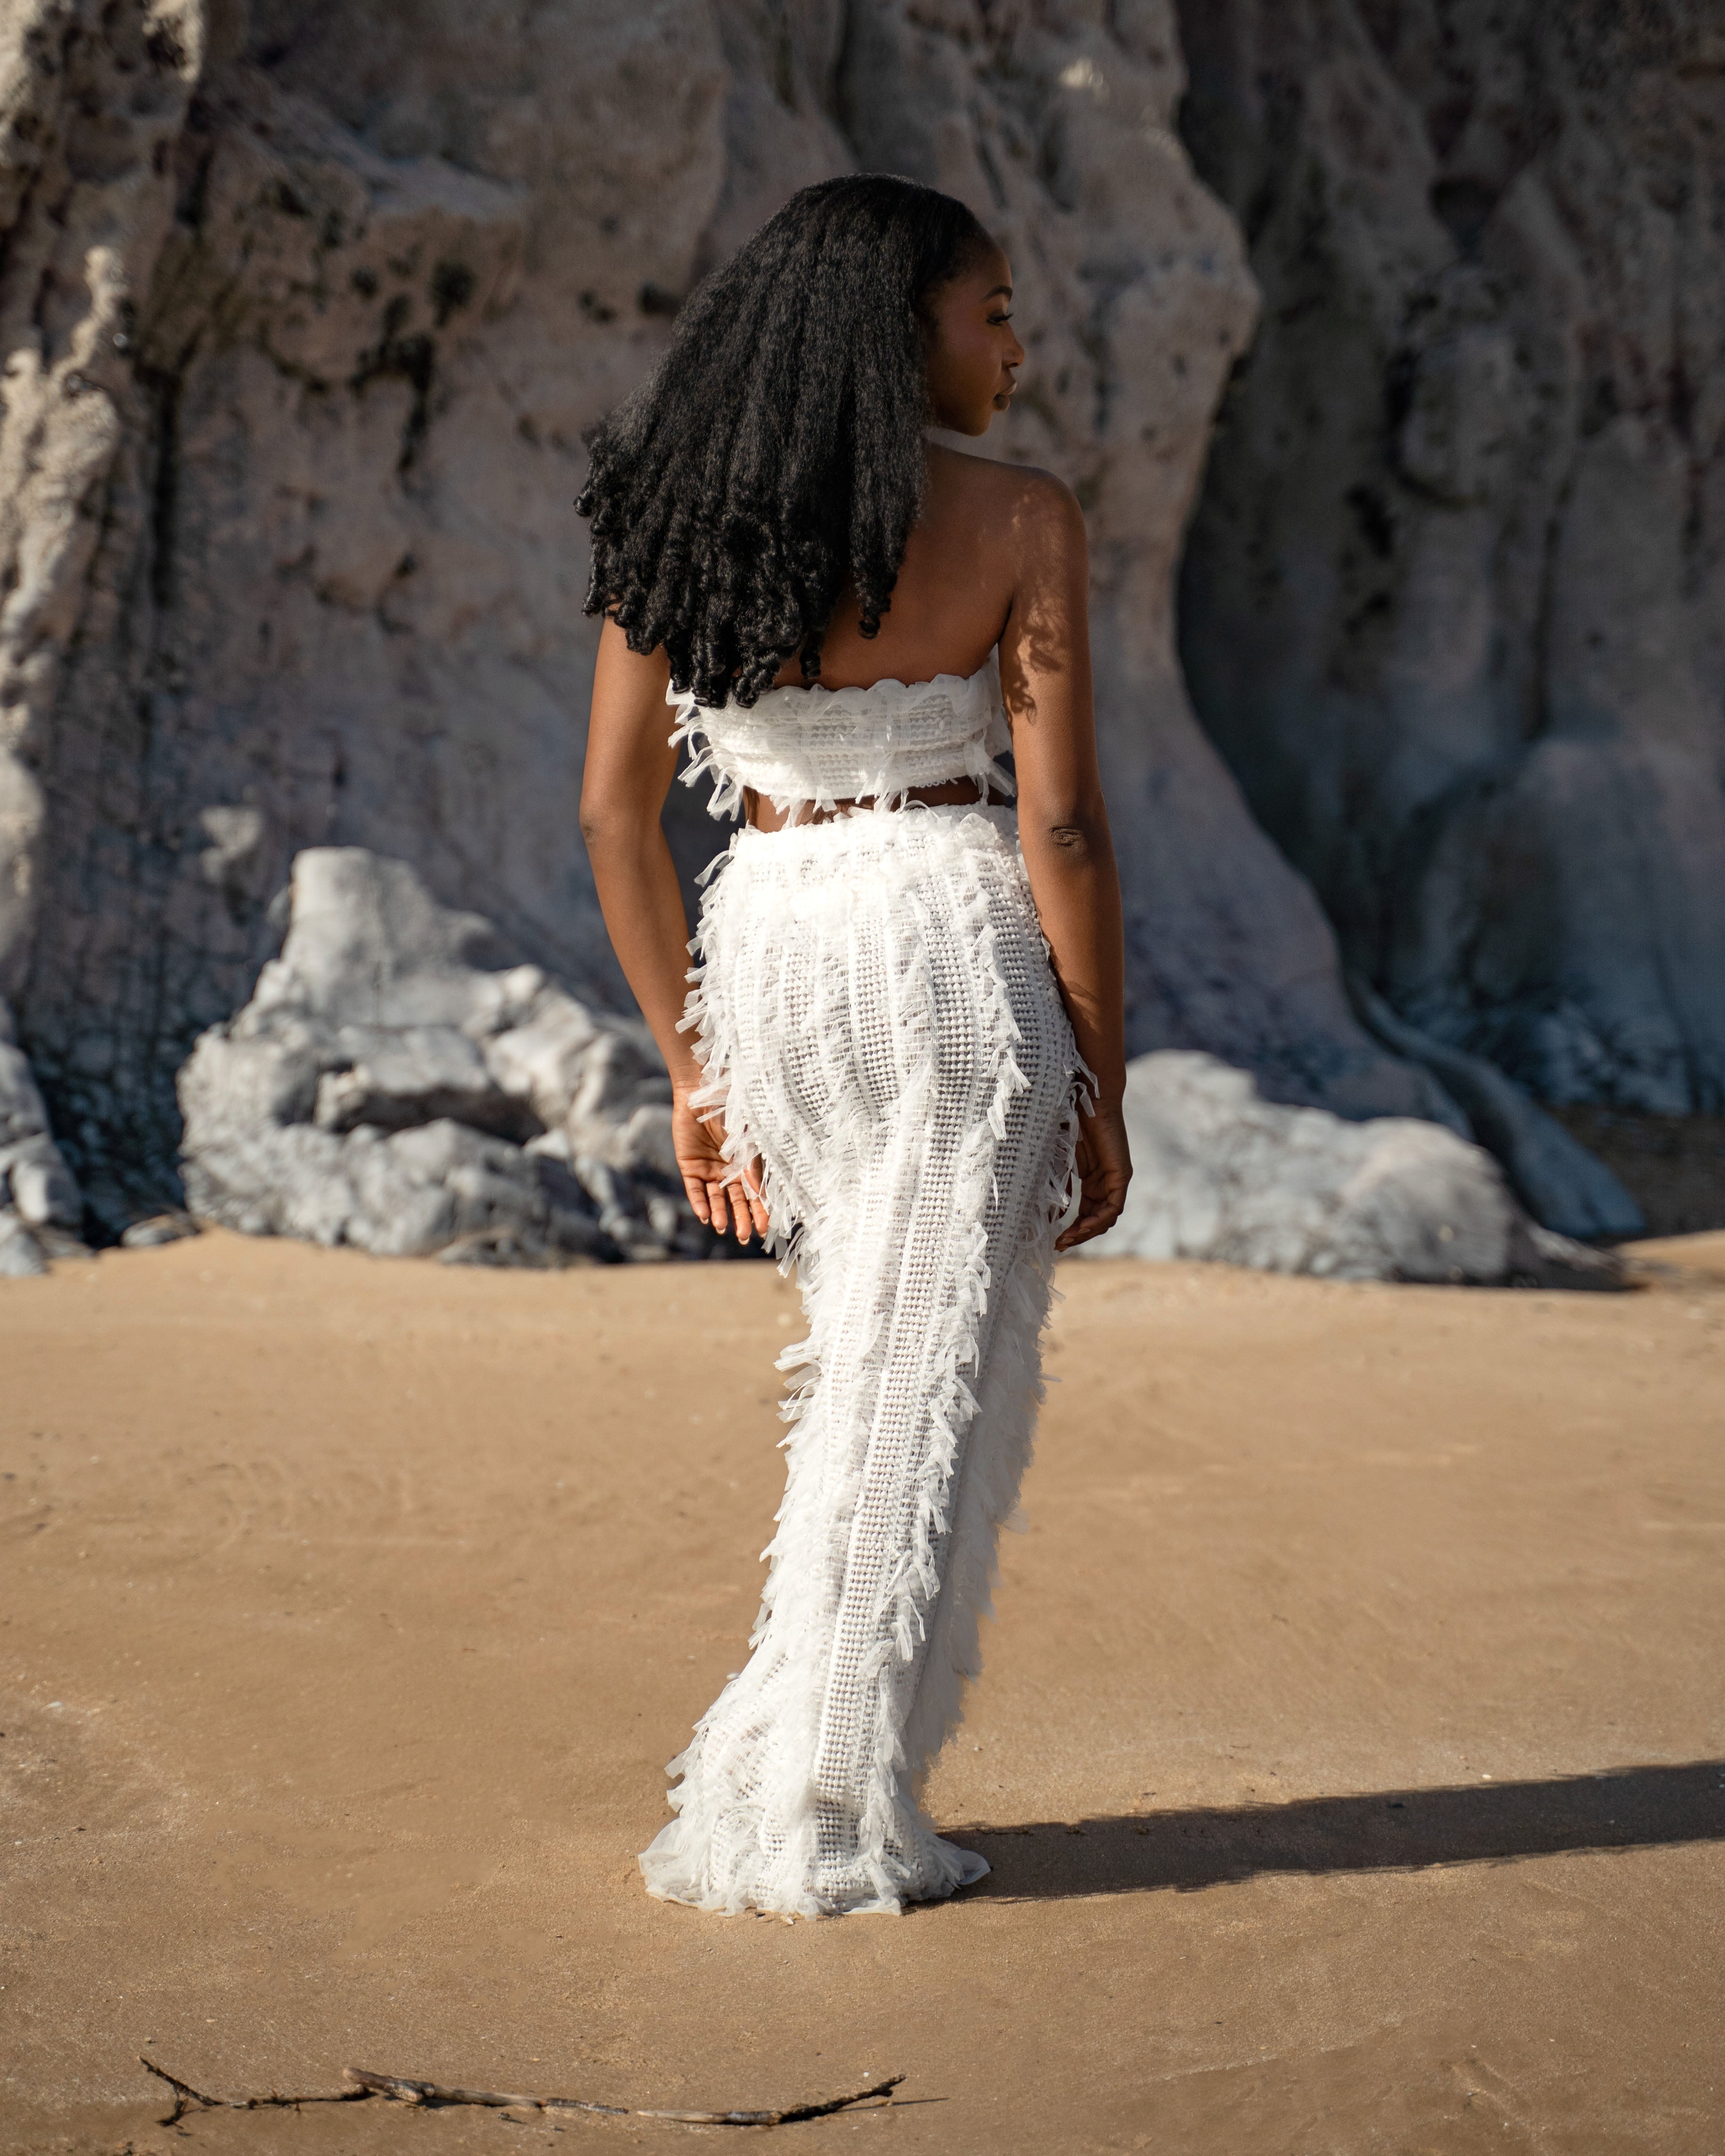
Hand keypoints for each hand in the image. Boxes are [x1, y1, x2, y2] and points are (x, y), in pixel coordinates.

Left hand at [673, 1092, 769, 1243]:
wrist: (702, 1091)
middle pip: (736, 1201)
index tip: (765, 1229)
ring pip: (715, 1199)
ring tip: (723, 1227)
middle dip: (742, 1219)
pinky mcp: (689, 1166)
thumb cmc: (731, 1109)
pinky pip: (694, 1190)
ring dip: (720, 1214)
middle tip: (746, 1236)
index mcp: (746, 1164)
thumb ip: (752, 1164)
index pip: (755, 1194)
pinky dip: (699, 1203)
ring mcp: (708, 1169)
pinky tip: (704, 1216)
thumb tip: (759, 1192)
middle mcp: (728, 1170)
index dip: (760, 1211)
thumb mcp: (748, 1137)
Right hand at [1054, 1097, 1130, 1252]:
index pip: (1087, 1213)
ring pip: (1107, 1217)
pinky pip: (1114, 1206)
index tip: (1057, 1240)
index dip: (1074, 1229)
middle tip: (1060, 1245)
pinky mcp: (1122, 1174)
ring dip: (1088, 1231)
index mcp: (1094, 1180)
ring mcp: (1116, 1180)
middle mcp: (1107, 1183)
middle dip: (1079, 1235)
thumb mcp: (1063, 1162)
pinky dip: (1100, 1219)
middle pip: (1097, 1220)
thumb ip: (1060, 1186)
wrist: (1090, 1100)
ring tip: (1068, 1238)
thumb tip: (1049, 1214)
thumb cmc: (1073, 1123)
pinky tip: (1083, 1226)